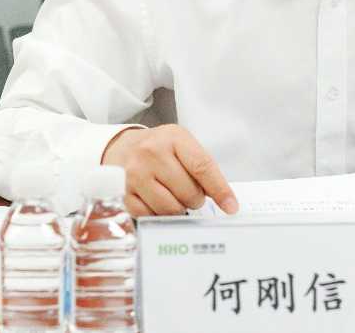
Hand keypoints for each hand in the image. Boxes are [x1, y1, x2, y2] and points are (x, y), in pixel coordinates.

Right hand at [101, 125, 238, 217]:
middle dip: (195, 199)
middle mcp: (152, 153)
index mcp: (173, 138)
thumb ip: (202, 167)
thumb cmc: (159, 148)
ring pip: (170, 208)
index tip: (231, 206)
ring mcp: (135, 174)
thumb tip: (223, 199)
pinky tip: (157, 201)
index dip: (220, 190)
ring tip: (173, 196)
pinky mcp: (123, 193)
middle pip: (188, 192)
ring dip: (178, 208)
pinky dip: (158, 214)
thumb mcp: (182, 145)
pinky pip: (150, 216)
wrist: (123, 147)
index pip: (202, 167)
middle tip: (190, 193)